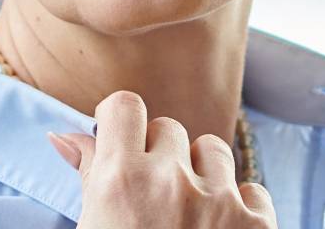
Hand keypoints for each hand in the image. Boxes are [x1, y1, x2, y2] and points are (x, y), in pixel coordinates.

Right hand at [48, 90, 277, 228]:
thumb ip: (89, 177)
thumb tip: (65, 135)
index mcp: (120, 181)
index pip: (126, 107)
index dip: (123, 125)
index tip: (123, 145)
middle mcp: (171, 181)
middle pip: (169, 130)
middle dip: (160, 158)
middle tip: (151, 202)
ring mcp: (219, 201)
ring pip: (213, 150)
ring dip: (201, 176)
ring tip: (186, 220)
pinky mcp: (258, 224)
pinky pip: (251, 188)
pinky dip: (239, 207)